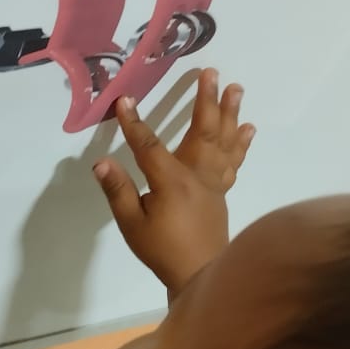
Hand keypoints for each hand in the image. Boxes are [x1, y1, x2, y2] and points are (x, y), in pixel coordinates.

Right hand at [92, 68, 254, 296]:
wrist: (202, 276)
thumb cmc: (163, 251)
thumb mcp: (132, 224)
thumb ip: (118, 191)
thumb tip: (101, 162)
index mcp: (172, 182)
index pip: (149, 146)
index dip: (135, 123)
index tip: (125, 100)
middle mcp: (197, 175)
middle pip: (202, 130)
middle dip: (205, 99)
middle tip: (211, 72)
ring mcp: (214, 182)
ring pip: (223, 141)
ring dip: (230, 113)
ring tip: (237, 88)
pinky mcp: (222, 191)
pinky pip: (234, 161)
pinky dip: (241, 143)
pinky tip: (248, 127)